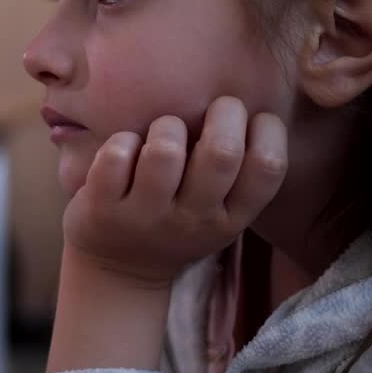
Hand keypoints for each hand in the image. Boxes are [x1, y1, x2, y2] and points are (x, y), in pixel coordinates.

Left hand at [63, 96, 287, 287]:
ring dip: (167, 126)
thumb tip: (253, 101)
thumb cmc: (178, 220)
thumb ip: (237, 171)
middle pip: (221, 152)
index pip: (268, 168)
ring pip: (165, 151)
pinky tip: (127, 149)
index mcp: (231, 218)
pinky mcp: (103, 209)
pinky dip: (123, 140)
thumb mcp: (219, 212)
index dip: (268, 131)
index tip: (252, 119)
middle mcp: (194, 220)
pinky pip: (117, 155)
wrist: (119, 271)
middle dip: (222, 112)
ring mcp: (146, 217)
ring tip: (164, 133)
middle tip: (211, 110)